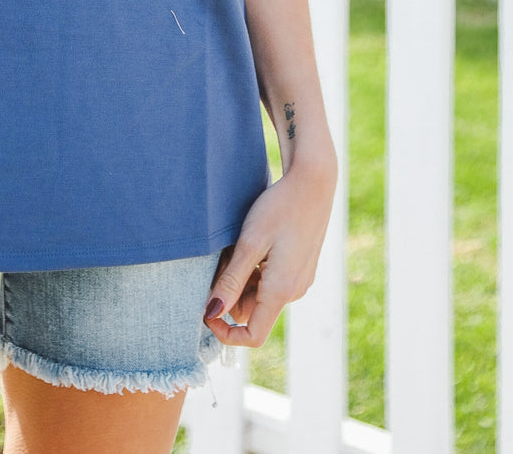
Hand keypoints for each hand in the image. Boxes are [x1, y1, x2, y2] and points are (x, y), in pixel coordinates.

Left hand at [203, 156, 336, 347]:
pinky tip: (253, 242)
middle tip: (223, 258)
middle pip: (253, 311)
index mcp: (281, 290)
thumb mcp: (249, 242)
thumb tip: (212, 313)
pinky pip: (271, 281)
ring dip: (243, 279)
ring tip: (238, 245)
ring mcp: (299, 280)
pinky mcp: (300, 268)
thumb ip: (231, 281)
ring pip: (260, 295)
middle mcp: (294, 291)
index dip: (226, 332)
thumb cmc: (279, 208)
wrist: (313, 182)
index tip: (206, 311)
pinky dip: (256, 270)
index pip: (253, 336)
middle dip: (231, 293)